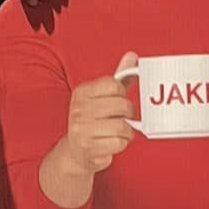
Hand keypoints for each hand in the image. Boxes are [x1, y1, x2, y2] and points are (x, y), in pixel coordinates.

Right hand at [61, 54, 139, 175]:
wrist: (76, 151)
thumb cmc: (94, 121)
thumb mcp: (103, 97)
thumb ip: (119, 77)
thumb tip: (132, 56)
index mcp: (82, 92)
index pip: (113, 84)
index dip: (121, 94)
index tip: (116, 101)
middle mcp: (78, 108)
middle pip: (121, 105)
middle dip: (127, 114)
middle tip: (121, 118)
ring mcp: (81, 129)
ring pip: (122, 126)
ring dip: (127, 131)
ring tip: (118, 132)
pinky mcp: (88, 147)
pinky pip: (119, 143)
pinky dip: (122, 144)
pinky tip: (113, 142)